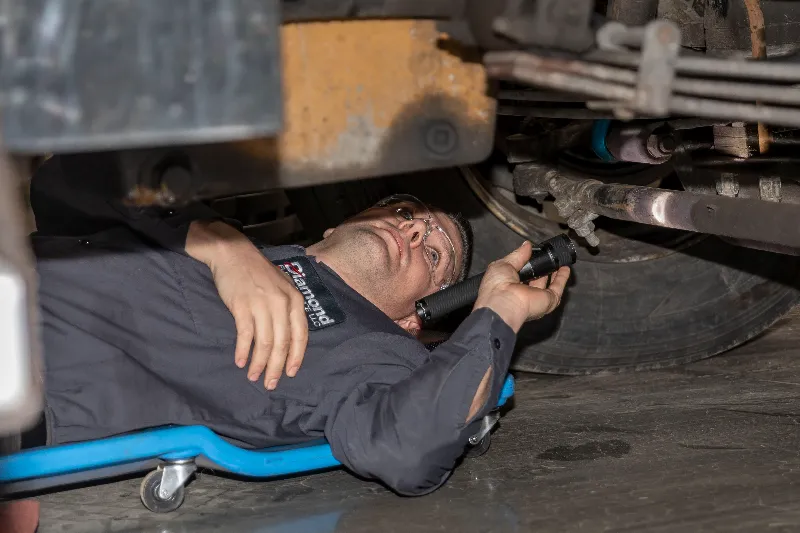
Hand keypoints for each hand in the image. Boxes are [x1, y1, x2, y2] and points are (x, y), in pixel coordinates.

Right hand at [186, 221, 307, 388]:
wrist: (233, 253)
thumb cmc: (258, 272)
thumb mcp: (282, 286)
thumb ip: (288, 309)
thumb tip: (288, 340)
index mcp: (295, 299)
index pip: (300, 335)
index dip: (296, 357)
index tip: (290, 373)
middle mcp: (281, 303)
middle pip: (282, 343)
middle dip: (277, 367)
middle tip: (271, 384)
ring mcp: (262, 304)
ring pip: (264, 343)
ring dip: (259, 363)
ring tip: (254, 377)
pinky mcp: (242, 306)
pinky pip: (245, 335)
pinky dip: (243, 351)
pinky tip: (240, 362)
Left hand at [473, 241, 569, 332]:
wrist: (504, 302)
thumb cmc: (497, 287)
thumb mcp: (504, 264)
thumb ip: (517, 255)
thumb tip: (527, 245)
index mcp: (508, 285)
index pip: (520, 274)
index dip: (527, 263)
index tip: (532, 254)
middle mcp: (523, 293)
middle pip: (535, 279)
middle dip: (540, 268)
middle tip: (546, 256)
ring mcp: (536, 298)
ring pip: (547, 284)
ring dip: (554, 272)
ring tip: (558, 260)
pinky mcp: (548, 301)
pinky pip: (557, 288)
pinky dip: (562, 278)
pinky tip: (565, 268)